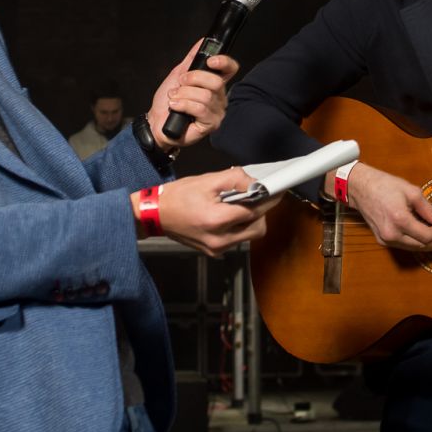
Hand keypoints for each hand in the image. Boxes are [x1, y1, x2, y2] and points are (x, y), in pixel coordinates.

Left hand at [145, 42, 239, 150]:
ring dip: (183, 94)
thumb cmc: (167, 101)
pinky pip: (200, 109)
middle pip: (215, 81)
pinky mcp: (210, 124)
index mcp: (214, 84)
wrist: (156, 121)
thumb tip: (202, 42)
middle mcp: (219, 97)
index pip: (230, 69)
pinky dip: (183, 105)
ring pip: (205, 96)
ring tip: (174, 98)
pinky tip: (175, 107)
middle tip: (179, 84)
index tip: (210, 61)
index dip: (224, 62)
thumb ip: (192, 59)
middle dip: (192, 79)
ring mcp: (216, 112)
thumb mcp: (178, 75)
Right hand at [153, 168, 273, 255]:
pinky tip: (229, 214)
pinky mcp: (213, 251)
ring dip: (250, 220)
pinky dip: (238, 227)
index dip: (268, 199)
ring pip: (248, 236)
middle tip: (256, 197)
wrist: (155, 215)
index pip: (254, 211)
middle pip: (257, 229)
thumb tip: (254, 182)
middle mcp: (219, 239)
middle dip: (261, 212)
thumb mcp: (206, 180)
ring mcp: (216, 249)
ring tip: (239, 204)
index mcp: (216, 220)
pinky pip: (236, 240)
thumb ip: (234, 179)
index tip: (277, 191)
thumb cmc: (177, 197)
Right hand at [342, 163, 431, 251]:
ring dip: (428, 245)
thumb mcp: (411, 192)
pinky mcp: (382, 240)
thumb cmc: (384, 185)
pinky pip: (404, 245)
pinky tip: (425, 239)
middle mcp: (391, 233)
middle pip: (421, 246)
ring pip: (413, 248)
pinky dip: (416, 243)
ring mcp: (385, 239)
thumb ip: (429, 209)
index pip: (427, 235)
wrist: (360, 188)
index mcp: (400, 220)